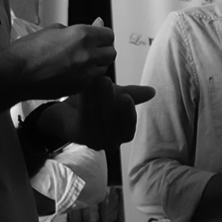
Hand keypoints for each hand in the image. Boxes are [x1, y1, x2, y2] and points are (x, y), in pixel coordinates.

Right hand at [6, 22, 115, 99]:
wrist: (15, 75)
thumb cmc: (28, 51)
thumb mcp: (54, 30)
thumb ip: (76, 29)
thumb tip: (93, 26)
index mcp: (82, 36)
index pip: (109, 35)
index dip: (102, 35)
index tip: (97, 36)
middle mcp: (87, 56)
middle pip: (111, 53)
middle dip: (104, 50)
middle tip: (92, 48)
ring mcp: (84, 74)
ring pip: (103, 69)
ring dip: (97, 64)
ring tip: (81, 61)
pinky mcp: (78, 88)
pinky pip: (91, 81)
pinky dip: (86, 77)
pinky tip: (72, 73)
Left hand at [32, 76, 154, 149]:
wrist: (69, 110)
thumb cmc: (97, 103)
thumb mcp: (117, 96)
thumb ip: (133, 95)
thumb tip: (152, 92)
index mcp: (123, 134)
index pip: (128, 129)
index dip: (127, 114)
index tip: (125, 97)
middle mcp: (110, 142)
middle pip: (111, 123)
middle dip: (108, 100)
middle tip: (104, 80)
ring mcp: (94, 141)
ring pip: (97, 119)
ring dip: (95, 97)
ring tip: (94, 79)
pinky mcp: (78, 136)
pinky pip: (84, 118)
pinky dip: (85, 101)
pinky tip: (84, 88)